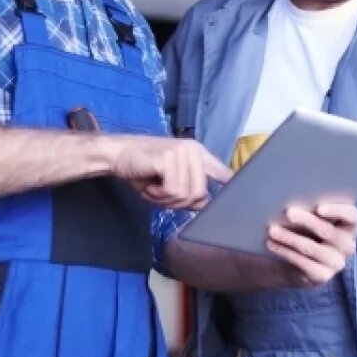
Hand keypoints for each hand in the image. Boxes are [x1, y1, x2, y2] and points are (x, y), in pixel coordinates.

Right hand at [109, 135, 231, 209]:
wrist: (117, 155)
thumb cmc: (143, 171)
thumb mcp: (170, 184)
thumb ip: (189, 192)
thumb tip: (204, 204)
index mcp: (198, 155)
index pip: (222, 171)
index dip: (231, 184)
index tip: (240, 191)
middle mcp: (194, 151)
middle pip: (200, 194)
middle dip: (177, 203)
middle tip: (159, 194)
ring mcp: (183, 152)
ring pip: (186, 194)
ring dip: (165, 199)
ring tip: (153, 187)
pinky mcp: (170, 157)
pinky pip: (173, 190)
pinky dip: (158, 194)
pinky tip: (150, 184)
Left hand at [266, 202, 356, 286]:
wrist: (296, 261)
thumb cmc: (306, 230)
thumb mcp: (312, 218)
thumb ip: (311, 208)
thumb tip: (295, 200)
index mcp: (350, 225)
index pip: (352, 216)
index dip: (338, 211)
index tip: (319, 207)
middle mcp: (347, 245)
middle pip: (329, 231)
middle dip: (307, 220)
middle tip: (288, 212)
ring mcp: (336, 263)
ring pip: (312, 248)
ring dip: (290, 238)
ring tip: (272, 230)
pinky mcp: (322, 276)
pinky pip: (302, 263)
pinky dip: (285, 252)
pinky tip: (271, 244)